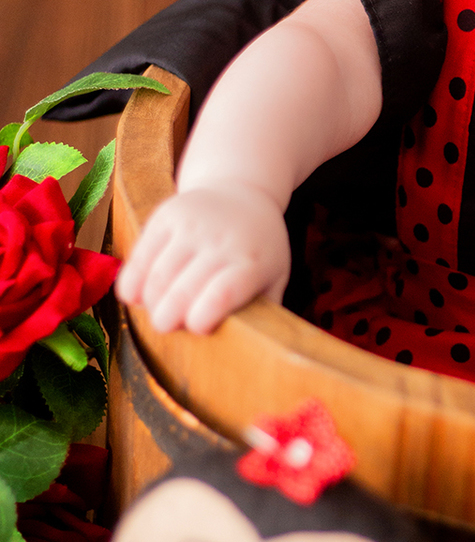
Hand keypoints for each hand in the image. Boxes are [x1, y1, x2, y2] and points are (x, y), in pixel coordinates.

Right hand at [115, 182, 291, 334]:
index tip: (195, 329)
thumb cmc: (259, 248)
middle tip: (165, 327)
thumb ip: (267, 310)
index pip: (222, 293)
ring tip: (155, 312)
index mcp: (251, 262)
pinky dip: (131, 280)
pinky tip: (133, 296)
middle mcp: (221, 241)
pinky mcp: (167, 215)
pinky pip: (140, 254)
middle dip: (168, 316)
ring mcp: (192, 225)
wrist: (243, 191)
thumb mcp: (276, 275)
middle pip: (184, 288)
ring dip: (150, 301)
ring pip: (158, 273)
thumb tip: (260, 350)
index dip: (202, 316)